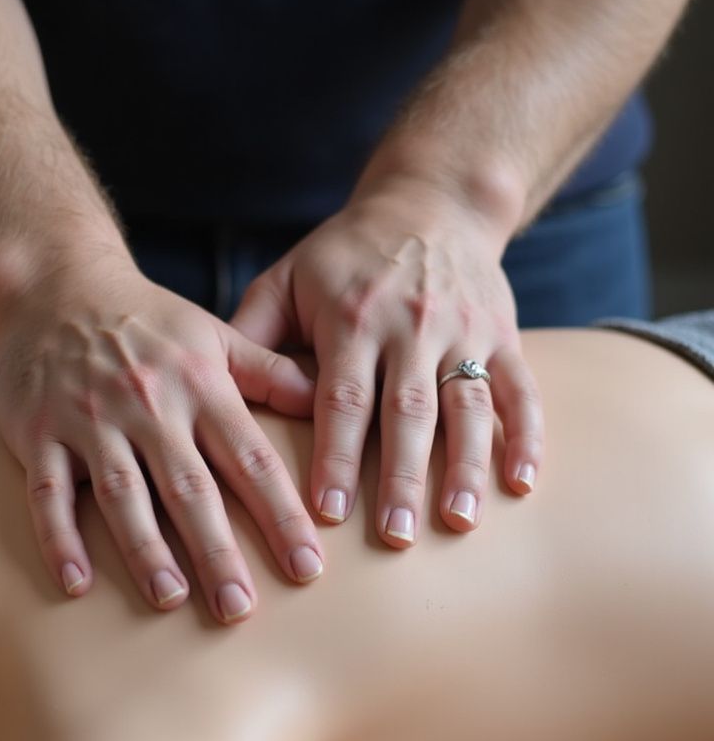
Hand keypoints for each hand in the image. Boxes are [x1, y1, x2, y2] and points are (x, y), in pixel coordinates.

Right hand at [0, 254, 324, 622]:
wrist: (57, 286)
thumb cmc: (148, 322)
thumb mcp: (214, 335)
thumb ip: (269, 373)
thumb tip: (327, 401)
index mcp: (200, 386)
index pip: (250, 459)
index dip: (280, 515)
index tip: (307, 568)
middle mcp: (148, 405)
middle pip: (188, 487)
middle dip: (217, 551)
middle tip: (240, 610)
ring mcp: (90, 419)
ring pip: (122, 492)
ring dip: (146, 549)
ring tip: (170, 599)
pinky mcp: (39, 433)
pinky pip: (49, 492)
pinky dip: (60, 538)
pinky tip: (76, 583)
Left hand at [231, 177, 542, 546]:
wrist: (432, 202)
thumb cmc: (345, 255)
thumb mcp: (287, 279)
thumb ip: (252, 335)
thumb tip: (214, 396)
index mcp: (352, 318)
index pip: (342, 399)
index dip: (337, 456)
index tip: (328, 512)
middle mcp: (411, 327)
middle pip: (407, 412)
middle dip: (402, 478)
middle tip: (396, 538)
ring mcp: (464, 331)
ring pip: (467, 406)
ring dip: (466, 467)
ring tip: (460, 522)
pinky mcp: (504, 335)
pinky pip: (521, 389)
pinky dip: (526, 436)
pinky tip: (522, 483)